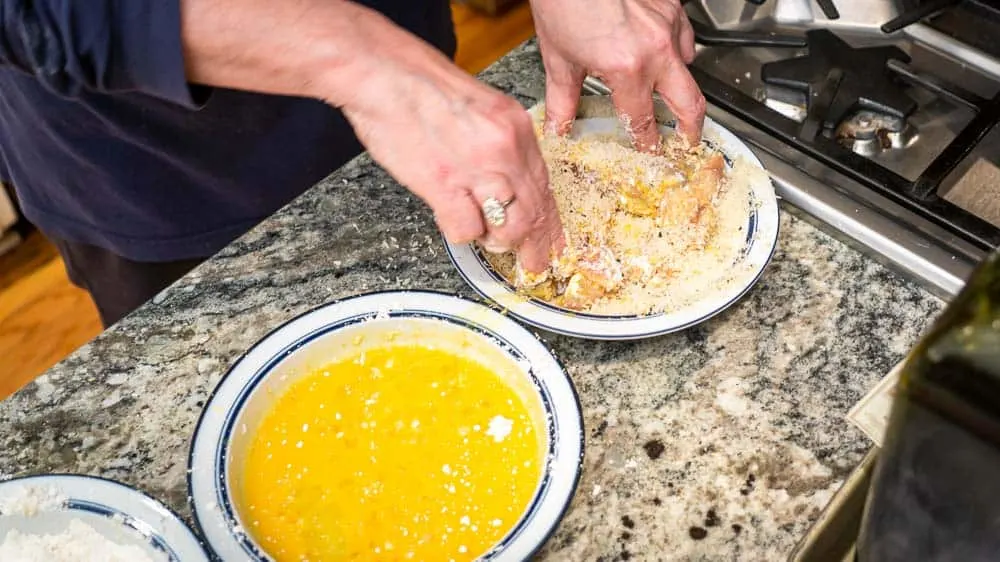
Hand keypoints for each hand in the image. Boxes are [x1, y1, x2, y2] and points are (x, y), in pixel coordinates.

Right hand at [334, 17, 563, 271]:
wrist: (383, 72)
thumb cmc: (418, 83)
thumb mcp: (481, 105)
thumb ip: (499, 141)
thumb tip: (506, 177)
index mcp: (515, 126)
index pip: (544, 184)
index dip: (550, 219)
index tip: (552, 239)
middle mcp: (504, 148)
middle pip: (533, 211)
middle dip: (534, 244)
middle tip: (533, 262)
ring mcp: (476, 169)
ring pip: (507, 226)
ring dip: (497, 239)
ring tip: (488, 240)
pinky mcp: (444, 185)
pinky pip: (467, 229)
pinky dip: (462, 233)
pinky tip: (453, 221)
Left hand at [530, 0, 704, 148]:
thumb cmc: (564, 1)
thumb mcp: (559, 59)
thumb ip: (563, 101)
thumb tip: (558, 128)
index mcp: (627, 69)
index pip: (644, 123)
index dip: (648, 145)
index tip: (650, 154)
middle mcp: (655, 50)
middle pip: (690, 104)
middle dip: (690, 131)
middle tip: (685, 144)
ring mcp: (668, 26)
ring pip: (690, 68)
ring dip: (682, 87)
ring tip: (670, 98)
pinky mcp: (672, 6)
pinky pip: (685, 38)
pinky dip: (678, 51)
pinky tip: (663, 54)